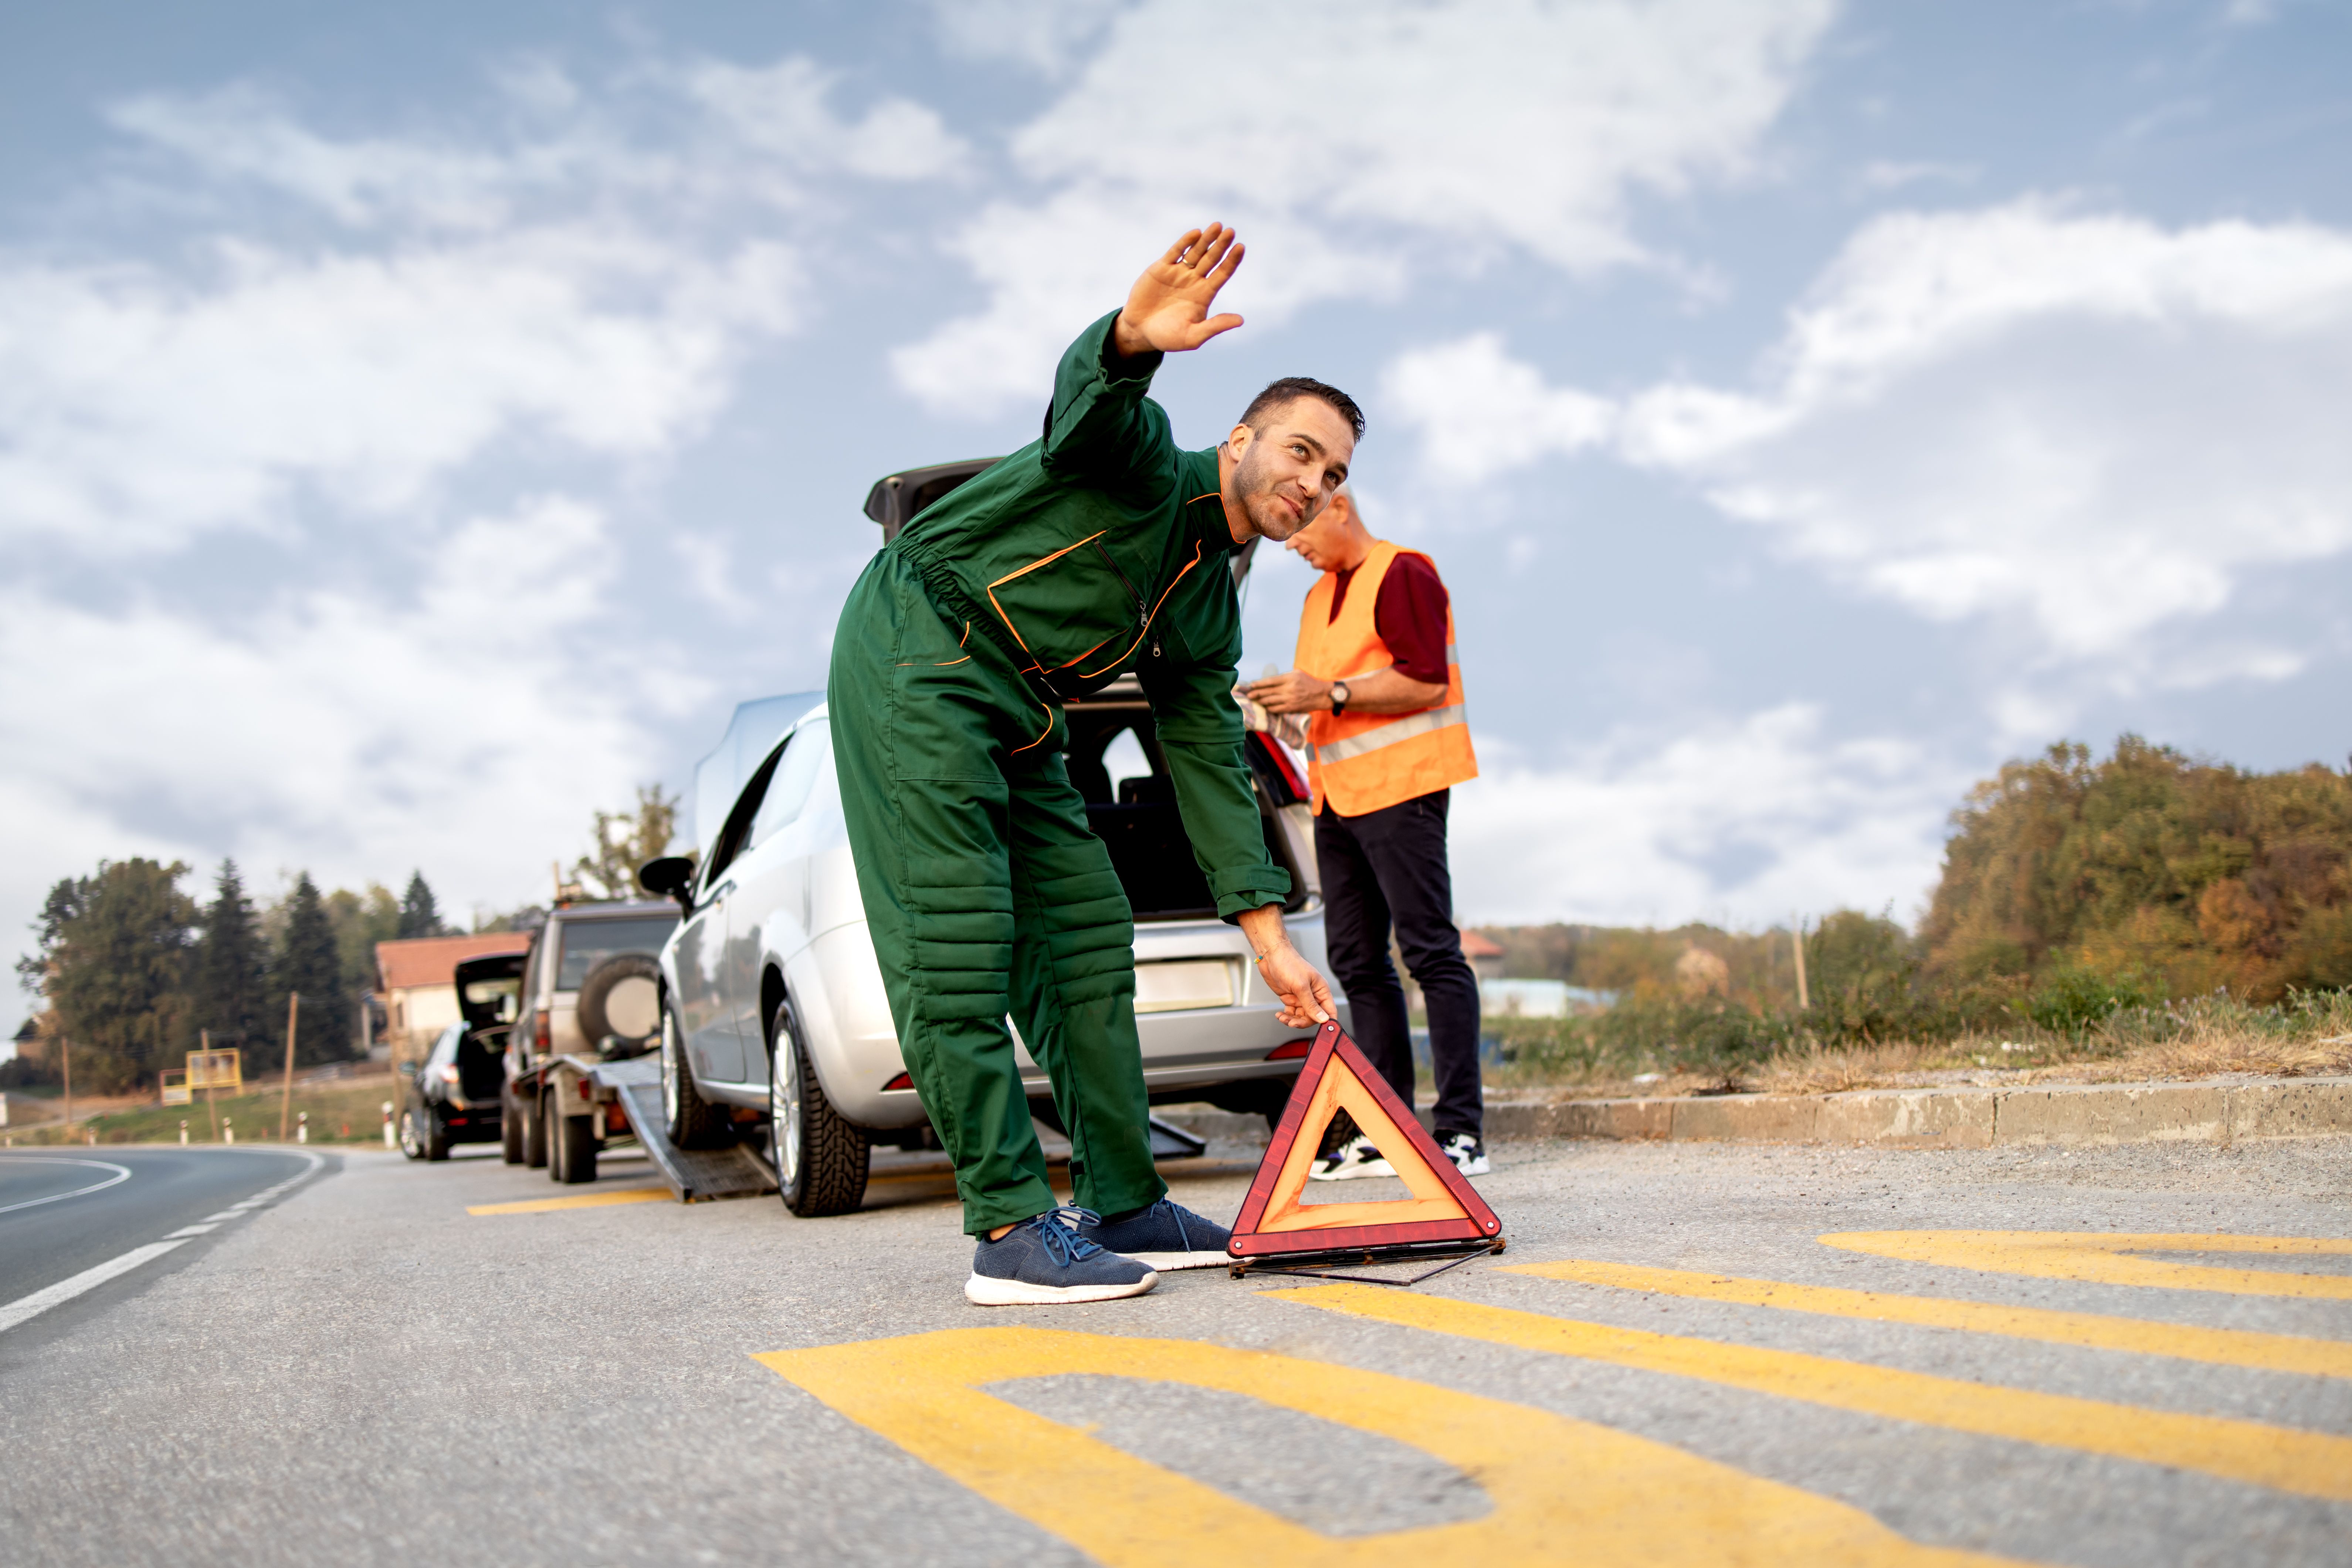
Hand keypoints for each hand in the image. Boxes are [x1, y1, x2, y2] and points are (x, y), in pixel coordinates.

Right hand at [1114, 225, 1245, 356]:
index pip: (1222, 273)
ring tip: (1217, 226)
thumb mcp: (1193, 336)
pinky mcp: (1161, 268)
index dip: (1232, 261)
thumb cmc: (1167, 337)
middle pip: (1212, 259)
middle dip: (1221, 245)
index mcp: (1204, 294)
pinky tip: (1196, 233)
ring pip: (1195, 252)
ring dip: (1206, 239)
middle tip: (1231, 231)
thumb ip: (1215, 326)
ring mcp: (1178, 273)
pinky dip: (1185, 242)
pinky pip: (1175, 252)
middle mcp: (1193, 280)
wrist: (1139, 331)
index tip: (1240, 247)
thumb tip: (1241, 320)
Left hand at [1237, 905, 1332, 1025]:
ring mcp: (1301, 997)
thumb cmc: (1288, 964)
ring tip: (1283, 1018)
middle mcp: (1313, 995)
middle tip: (1292, 1023)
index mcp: (1321, 990)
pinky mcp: (1291, 998)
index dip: (1327, 1022)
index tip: (1322, 1031)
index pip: (1330, 1011)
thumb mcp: (1301, 986)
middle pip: (1314, 1017)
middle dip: (1303, 1022)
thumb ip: (1311, 1004)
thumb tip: (1323, 1019)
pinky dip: (1286, 1016)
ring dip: (1292, 1020)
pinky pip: (1292, 1013)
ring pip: (1302, 1016)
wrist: (1271, 957)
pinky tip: (1280, 1015)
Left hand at [1242, 670, 1330, 714]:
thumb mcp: (1296, 673)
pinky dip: (1269, 708)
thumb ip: (1283, 676)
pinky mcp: (1291, 708)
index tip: (1251, 685)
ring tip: (1255, 701)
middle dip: (1256, 694)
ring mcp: (1289, 699)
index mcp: (1289, 678)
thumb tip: (1268, 681)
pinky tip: (1265, 707)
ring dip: (1261, 701)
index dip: (1259, 684)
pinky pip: (1276, 709)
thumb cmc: (1308, 682)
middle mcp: (1288, 689)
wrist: (1321, 695)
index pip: (1270, 681)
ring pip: (1271, 701)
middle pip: (1268, 692)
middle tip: (1248, 695)